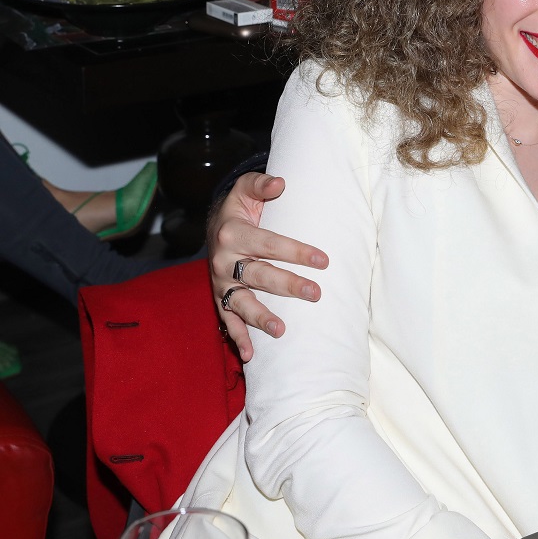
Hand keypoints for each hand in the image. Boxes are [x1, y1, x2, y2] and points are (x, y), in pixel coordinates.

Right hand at [209, 172, 328, 361]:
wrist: (213, 227)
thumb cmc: (240, 209)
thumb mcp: (244, 190)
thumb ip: (260, 184)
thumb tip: (280, 182)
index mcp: (233, 233)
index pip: (269, 243)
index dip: (296, 252)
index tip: (323, 261)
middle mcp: (224, 259)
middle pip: (259, 275)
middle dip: (288, 286)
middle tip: (316, 294)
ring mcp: (221, 282)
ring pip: (242, 301)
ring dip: (261, 317)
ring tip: (280, 331)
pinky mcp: (219, 298)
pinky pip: (227, 319)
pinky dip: (237, 337)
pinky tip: (251, 356)